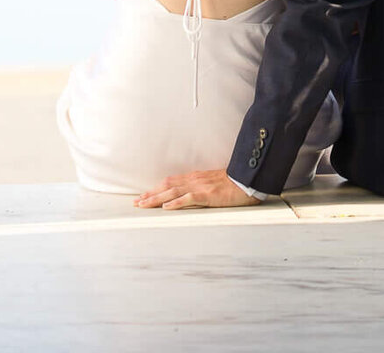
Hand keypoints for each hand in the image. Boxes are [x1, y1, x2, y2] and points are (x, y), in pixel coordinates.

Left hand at [134, 168, 261, 209]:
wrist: (247, 180)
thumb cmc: (233, 183)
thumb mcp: (213, 184)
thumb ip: (201, 188)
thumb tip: (189, 195)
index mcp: (195, 178)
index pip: (170, 182)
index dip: (156, 189)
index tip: (143, 196)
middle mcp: (194, 180)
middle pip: (167, 186)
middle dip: (150, 194)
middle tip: (136, 202)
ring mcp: (200, 186)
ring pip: (173, 191)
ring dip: (156, 198)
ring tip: (143, 205)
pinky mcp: (208, 194)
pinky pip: (189, 198)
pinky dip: (176, 202)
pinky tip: (166, 206)